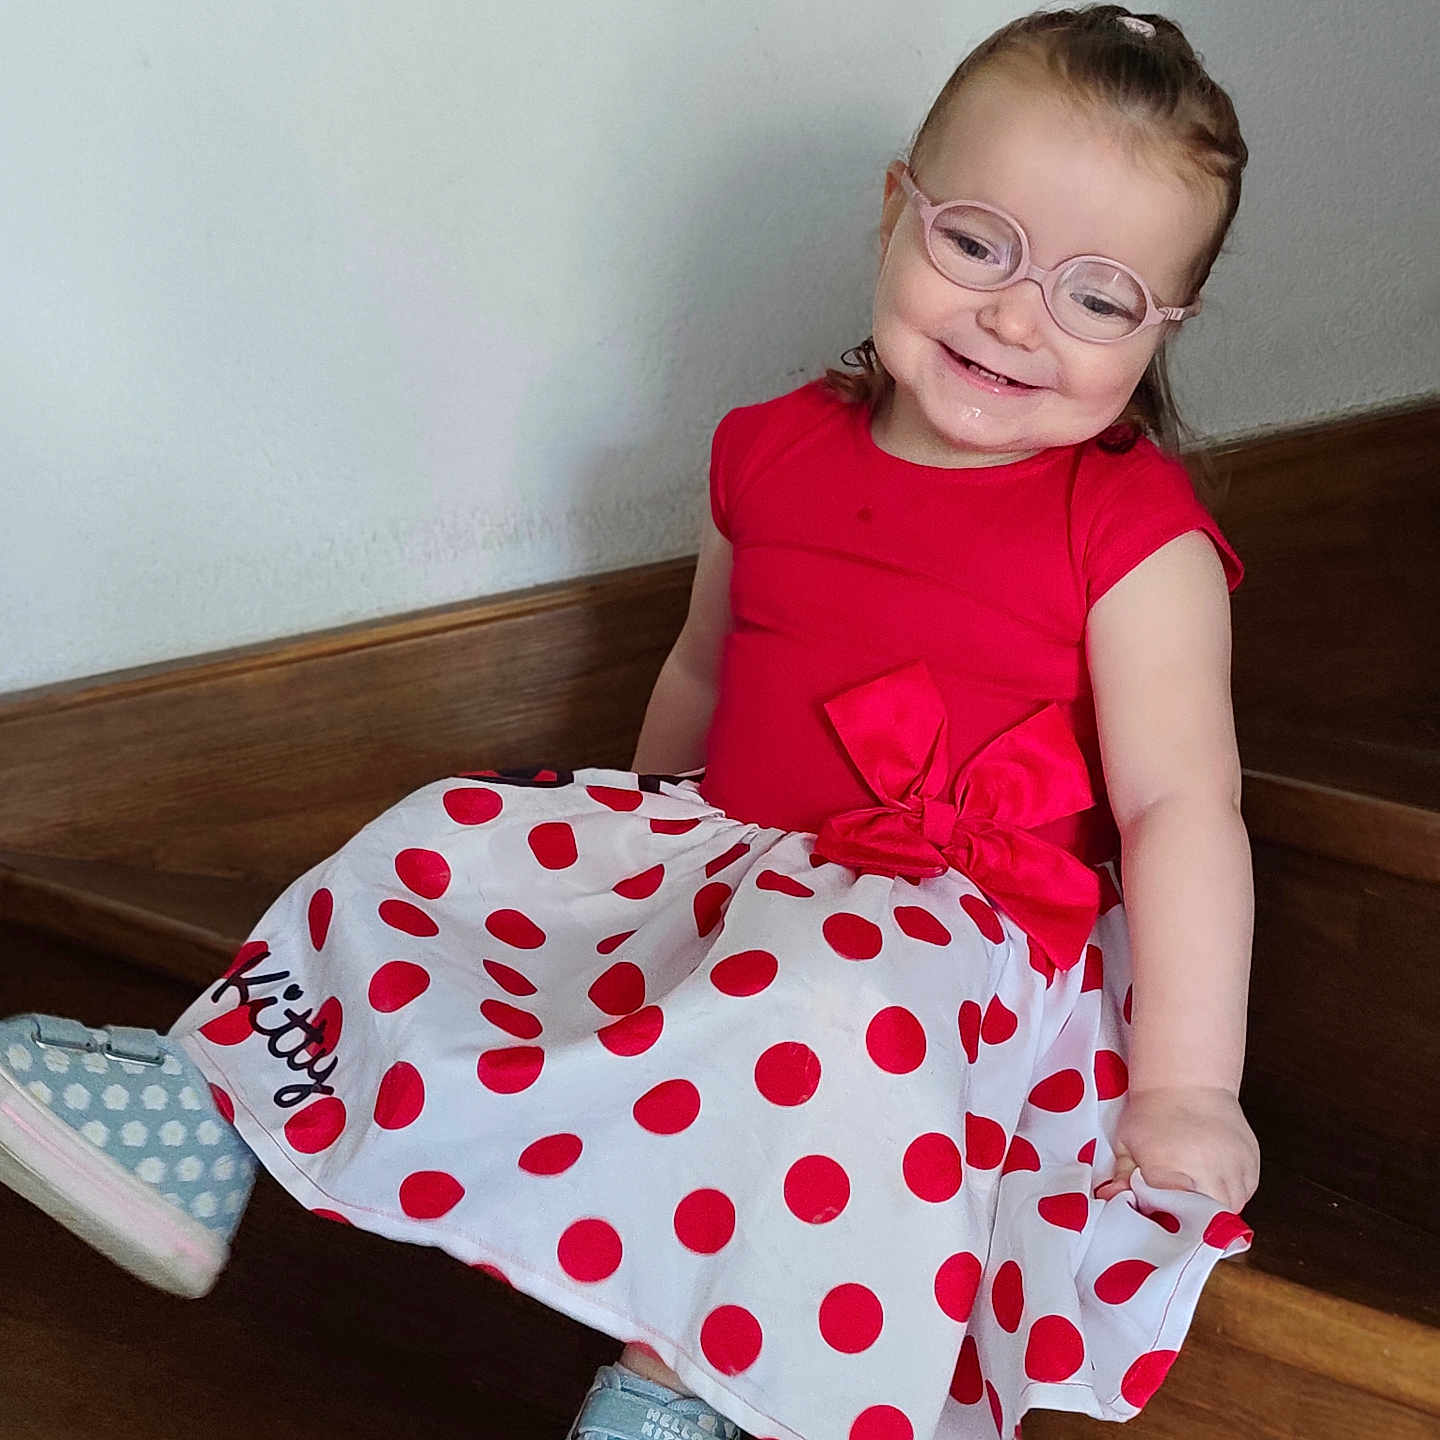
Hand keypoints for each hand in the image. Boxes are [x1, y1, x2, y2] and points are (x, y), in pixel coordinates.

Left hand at [1093, 1085, 1259, 1213]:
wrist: (1187, 1081)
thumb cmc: (1152, 1113)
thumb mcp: (1127, 1143)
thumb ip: (1122, 1177)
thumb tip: (1108, 1200)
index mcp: (1169, 1168)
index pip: (1174, 1215)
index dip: (1168, 1222)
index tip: (1161, 1221)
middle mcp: (1208, 1171)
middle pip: (1207, 1221)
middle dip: (1194, 1223)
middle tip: (1180, 1214)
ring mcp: (1234, 1167)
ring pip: (1232, 1210)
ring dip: (1215, 1210)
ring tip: (1196, 1195)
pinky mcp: (1251, 1162)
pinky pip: (1245, 1193)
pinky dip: (1231, 1195)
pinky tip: (1212, 1181)